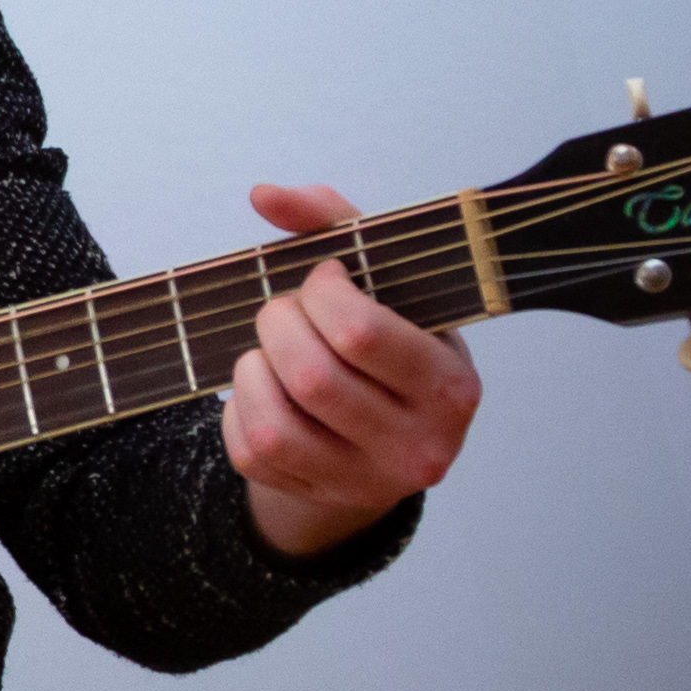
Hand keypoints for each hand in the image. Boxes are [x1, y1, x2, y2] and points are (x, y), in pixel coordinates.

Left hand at [224, 180, 481, 557]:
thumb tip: (262, 194)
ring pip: (274, 421)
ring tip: (272, 351)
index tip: (324, 278)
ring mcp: (365, 481)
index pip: (360, 333)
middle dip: (278, 324)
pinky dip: (241, 408)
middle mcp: (418, 446)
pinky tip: (265, 390)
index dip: (321, 293)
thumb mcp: (386, 282)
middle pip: (310, 375)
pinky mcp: (314, 496)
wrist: (387, 434)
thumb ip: (332, 222)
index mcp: (450, 386)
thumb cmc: (385, 342)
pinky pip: (250, 449)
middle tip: (286, 311)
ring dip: (253, 368)